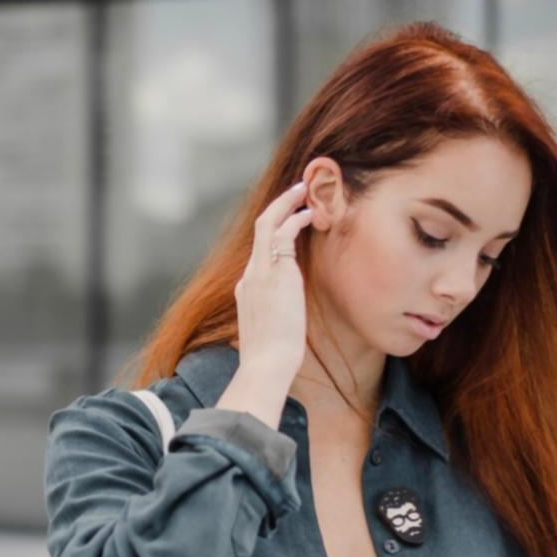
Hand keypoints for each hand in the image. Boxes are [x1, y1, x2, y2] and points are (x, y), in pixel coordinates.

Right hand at [233, 180, 314, 382]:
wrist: (266, 364)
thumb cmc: (272, 357)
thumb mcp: (271, 331)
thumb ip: (277, 316)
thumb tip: (288, 319)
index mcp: (246, 289)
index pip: (259, 251)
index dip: (276, 231)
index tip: (290, 221)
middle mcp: (250, 275)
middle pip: (259, 227)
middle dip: (278, 206)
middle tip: (297, 191)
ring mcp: (260, 271)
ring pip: (267, 223)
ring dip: (286, 204)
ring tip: (304, 192)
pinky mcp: (275, 272)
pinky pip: (283, 233)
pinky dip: (295, 219)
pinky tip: (309, 214)